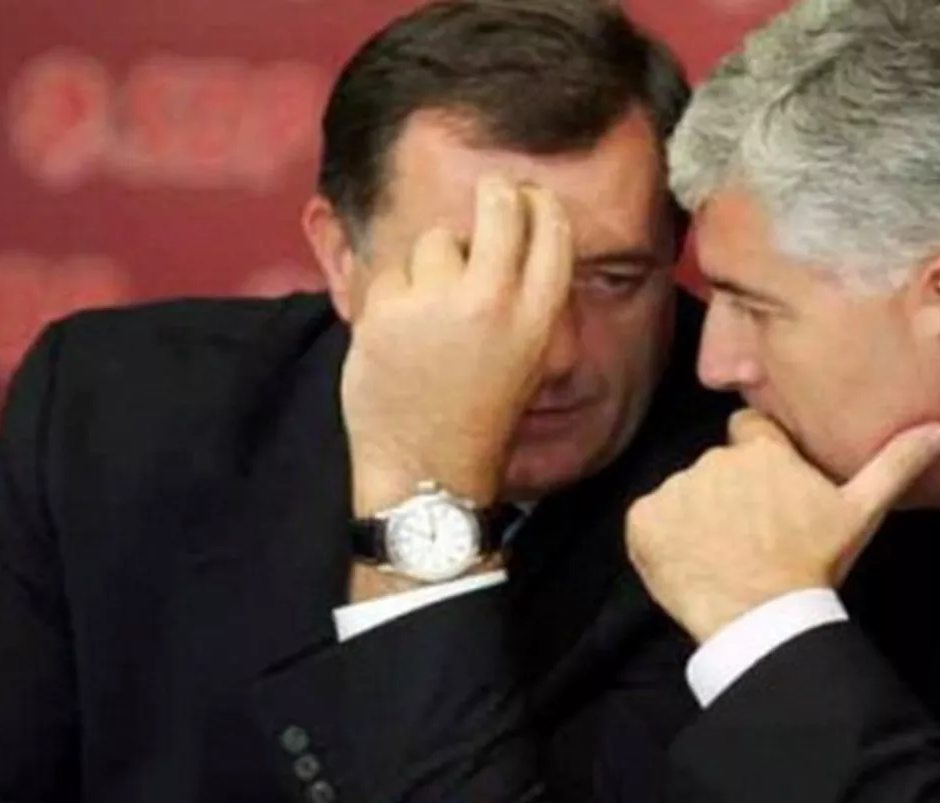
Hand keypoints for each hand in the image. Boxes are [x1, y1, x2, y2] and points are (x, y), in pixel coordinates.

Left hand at [342, 177, 573, 515]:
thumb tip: (517, 231)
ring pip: (437, 239)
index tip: (530, 196)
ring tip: (433, 308)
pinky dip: (394, 294)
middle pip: (500, 207)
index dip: (540, 203)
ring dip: (435, 261)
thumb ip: (526, 298)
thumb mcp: (529, 357)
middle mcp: (494, 301)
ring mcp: (437, 302)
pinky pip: (393, 272)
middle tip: (490, 195)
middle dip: (494, 195)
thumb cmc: (480, 415)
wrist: (429, 469)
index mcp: (539, 318)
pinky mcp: (387, 310)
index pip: (552, 229)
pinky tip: (401, 332)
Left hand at [627, 409, 939, 641]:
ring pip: (685, 492)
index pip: (751, 433)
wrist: (763, 621)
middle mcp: (712, 461)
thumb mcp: (862, 512)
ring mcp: (674, 491)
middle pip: (719, 465)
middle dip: (731, 490)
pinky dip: (664, 537)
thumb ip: (896, 462)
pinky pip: (649, 519)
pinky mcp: (643, 522)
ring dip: (698, 515)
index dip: (762, 459)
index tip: (772, 490)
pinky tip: (694, 561)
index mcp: (761, 450)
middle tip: (754, 530)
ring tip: (726, 551)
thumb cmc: (814, 566)